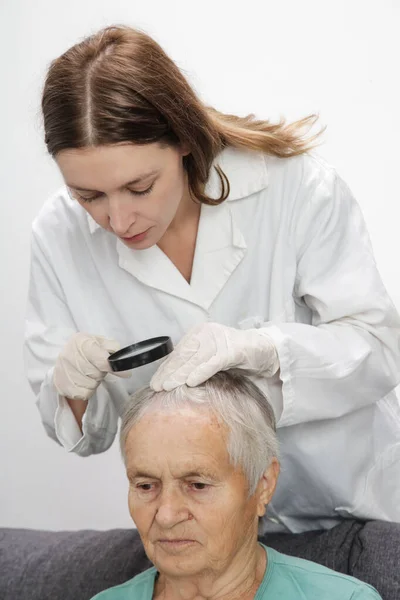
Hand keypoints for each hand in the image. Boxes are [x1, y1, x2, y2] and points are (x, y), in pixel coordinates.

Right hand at [54, 333, 128, 400]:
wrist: (65, 357)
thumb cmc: (85, 349)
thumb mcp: (98, 342)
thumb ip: (111, 348)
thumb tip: (120, 361)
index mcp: (80, 341)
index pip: (100, 359)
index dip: (113, 367)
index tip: (126, 374)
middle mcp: (69, 355)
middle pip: (96, 373)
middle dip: (101, 372)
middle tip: (97, 367)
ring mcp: (63, 371)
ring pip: (91, 384)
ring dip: (94, 381)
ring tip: (88, 373)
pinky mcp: (62, 386)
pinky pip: (84, 393)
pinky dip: (87, 389)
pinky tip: (82, 380)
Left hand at [150, 322, 278, 390]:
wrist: (264, 351)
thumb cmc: (236, 356)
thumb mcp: (211, 358)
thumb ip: (195, 363)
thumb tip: (172, 379)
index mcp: (199, 334)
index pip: (179, 352)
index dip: (166, 367)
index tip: (155, 381)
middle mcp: (207, 333)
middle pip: (184, 355)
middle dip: (169, 372)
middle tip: (157, 387)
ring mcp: (220, 340)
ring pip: (196, 359)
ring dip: (181, 374)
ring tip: (169, 386)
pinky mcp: (233, 350)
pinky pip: (214, 362)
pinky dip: (201, 372)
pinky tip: (191, 382)